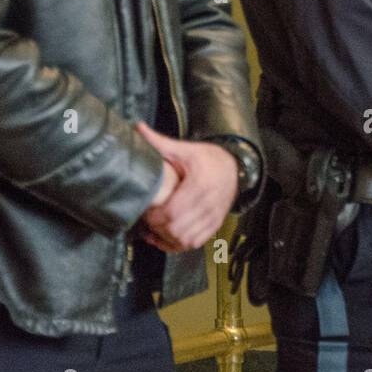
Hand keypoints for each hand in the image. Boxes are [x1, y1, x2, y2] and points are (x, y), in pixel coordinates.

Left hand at [136, 122, 237, 250]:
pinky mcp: (214, 225)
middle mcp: (209, 203)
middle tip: (147, 220)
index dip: (155, 216)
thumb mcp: (184, 149)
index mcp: (200, 184)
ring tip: (155, 229)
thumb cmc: (208, 158)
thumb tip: (137, 128)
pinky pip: (194, 243)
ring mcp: (213, 216)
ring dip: (167, 238)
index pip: (173, 211)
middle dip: (157, 228)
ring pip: (185, 239)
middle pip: (177, 228)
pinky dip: (178, 244)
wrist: (234, 167)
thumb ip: (159, 142)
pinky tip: (167, 236)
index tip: (146, 210)